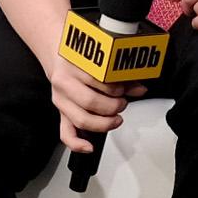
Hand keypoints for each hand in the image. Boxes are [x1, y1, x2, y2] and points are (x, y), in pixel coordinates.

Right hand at [46, 40, 132, 158]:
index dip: (117, 87)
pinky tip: (90, 147)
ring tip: (116, 117)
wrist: (58, 51)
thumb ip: (122, 74)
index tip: (127, 87)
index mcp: (74, 65)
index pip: (98, 80)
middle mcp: (64, 83)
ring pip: (82, 118)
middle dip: (112, 106)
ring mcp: (61, 100)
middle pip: (90, 101)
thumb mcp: (100, 58)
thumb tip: (140, 89)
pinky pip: (66, 133)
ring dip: (104, 122)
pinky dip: (78, 143)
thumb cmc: (80, 55)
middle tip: (122, 103)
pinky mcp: (61, 112)